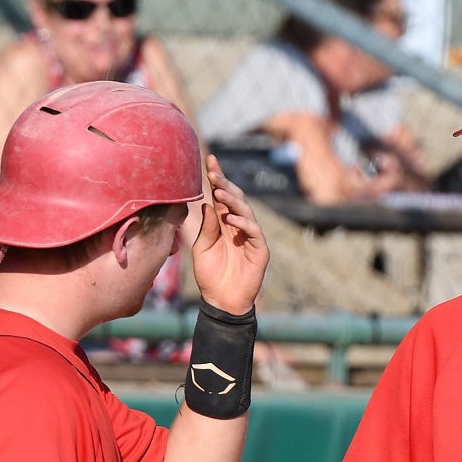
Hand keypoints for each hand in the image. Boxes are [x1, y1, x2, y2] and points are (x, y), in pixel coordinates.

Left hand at [192, 155, 269, 314]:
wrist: (221, 301)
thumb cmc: (210, 276)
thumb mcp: (202, 248)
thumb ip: (206, 227)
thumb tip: (208, 203)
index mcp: (223, 224)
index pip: (221, 197)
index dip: (217, 179)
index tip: (209, 160)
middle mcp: (238, 227)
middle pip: (235, 199)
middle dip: (225, 184)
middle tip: (213, 172)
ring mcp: (250, 238)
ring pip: (246, 212)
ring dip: (234, 201)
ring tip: (220, 193)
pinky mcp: (260, 251)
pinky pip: (254, 232)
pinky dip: (244, 224)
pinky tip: (231, 220)